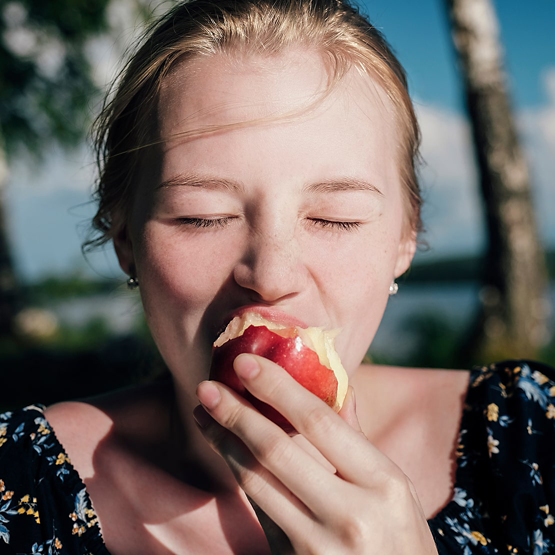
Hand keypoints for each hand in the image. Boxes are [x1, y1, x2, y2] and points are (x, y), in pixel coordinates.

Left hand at [195, 354, 437, 554]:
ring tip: (204, 414)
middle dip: (236, 413)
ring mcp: (317, 547)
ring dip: (224, 442)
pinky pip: (258, 508)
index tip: (246, 362)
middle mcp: (351, 516)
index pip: (319, 422)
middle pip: (277, 451)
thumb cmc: (400, 539)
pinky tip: (225, 448)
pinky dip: (238, 472)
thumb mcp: (395, 488)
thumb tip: (334, 383)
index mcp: (383, 483)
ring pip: (256, 481)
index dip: (278, 388)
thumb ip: (357, 436)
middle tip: (207, 386)